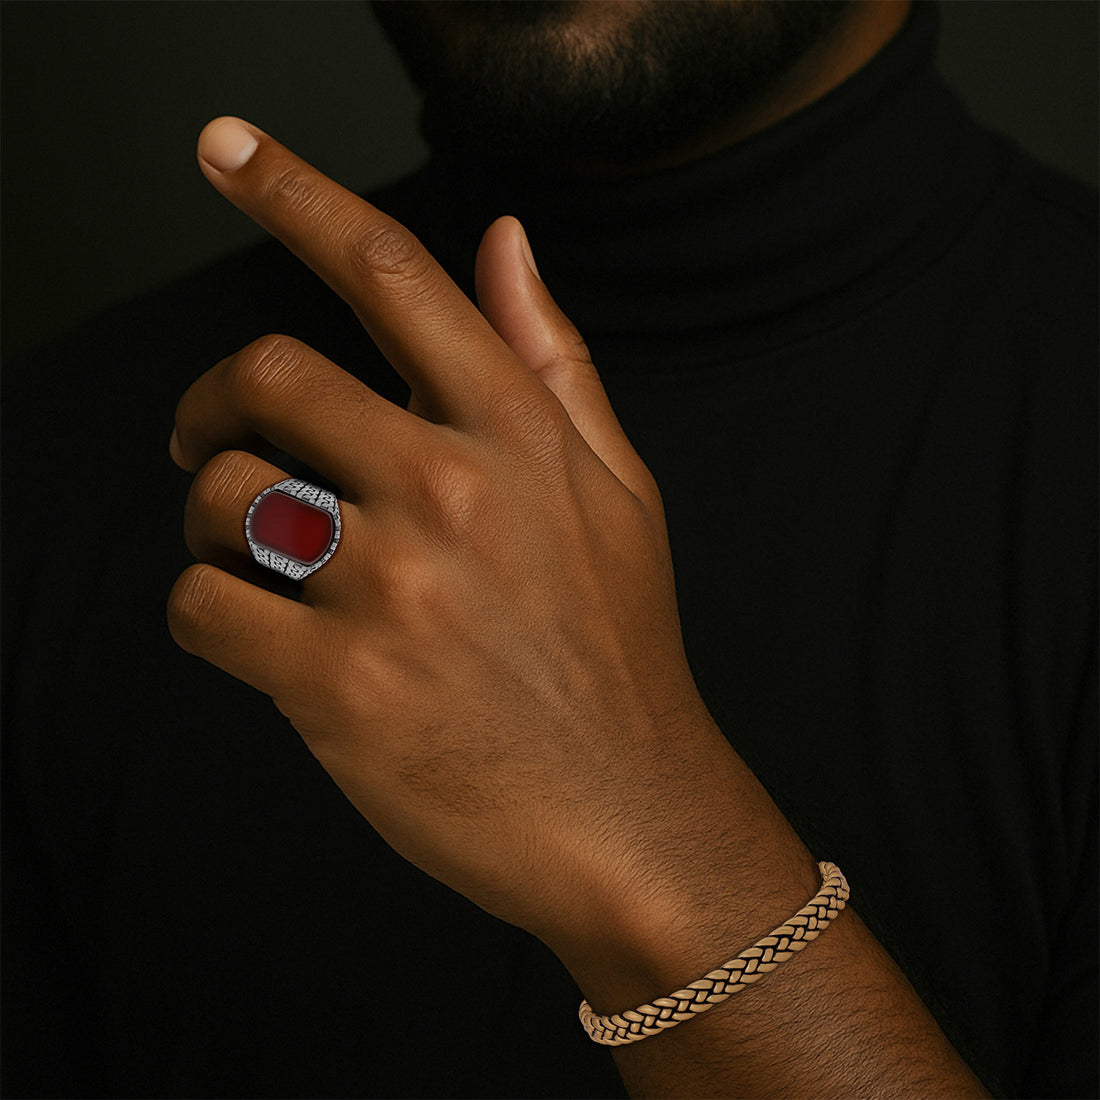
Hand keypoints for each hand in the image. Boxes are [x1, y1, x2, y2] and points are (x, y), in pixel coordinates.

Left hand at [168, 117, 740, 958]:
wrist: (627, 814)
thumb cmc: (619, 652)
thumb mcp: (618, 491)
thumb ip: (553, 359)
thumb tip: (506, 239)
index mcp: (518, 435)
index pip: (393, 274)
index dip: (296, 192)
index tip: (226, 148)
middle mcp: (453, 492)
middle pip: (267, 375)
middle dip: (213, 400)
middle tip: (209, 436)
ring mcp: (393, 589)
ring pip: (222, 495)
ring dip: (210, 516)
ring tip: (250, 555)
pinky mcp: (338, 687)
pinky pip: (203, 607)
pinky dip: (204, 612)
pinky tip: (253, 635)